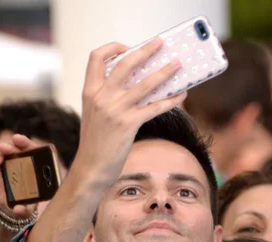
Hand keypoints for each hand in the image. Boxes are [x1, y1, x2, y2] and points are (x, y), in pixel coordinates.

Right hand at [0, 134, 38, 219]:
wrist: (12, 207)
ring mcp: (14, 165)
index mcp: (37, 170)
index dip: (27, 144)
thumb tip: (18, 210)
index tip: (18, 140)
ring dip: (1, 154)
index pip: (36, 151)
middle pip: (21, 148)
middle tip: (4, 148)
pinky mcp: (2, 169)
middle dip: (12, 145)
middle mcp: (26, 164)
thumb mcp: (27, 211)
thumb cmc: (25, 206)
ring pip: (8, 153)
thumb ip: (24, 211)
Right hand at [75, 39, 184, 180]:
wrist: (91, 167)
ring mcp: (115, 110)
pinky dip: (171, 100)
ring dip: (165, 71)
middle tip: (160, 44)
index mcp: (90, 92)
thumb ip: (106, 97)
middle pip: (125, 64)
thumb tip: (136, 83)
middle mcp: (101, 97)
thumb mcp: (94, 114)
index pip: (95, 58)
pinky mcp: (129, 124)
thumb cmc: (95, 142)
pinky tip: (181, 96)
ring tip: (178, 64)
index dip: (112, 48)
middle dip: (145, 50)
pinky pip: (155, 107)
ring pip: (145, 83)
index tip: (127, 47)